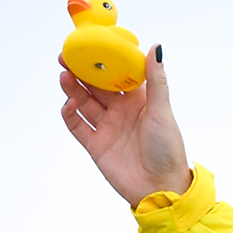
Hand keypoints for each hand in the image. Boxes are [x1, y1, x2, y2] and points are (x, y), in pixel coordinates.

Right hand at [59, 46, 191, 205]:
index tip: (90, 44)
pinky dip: (70, 113)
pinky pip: (77, 125)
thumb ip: (156, 80)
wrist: (161, 188)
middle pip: (95, 86)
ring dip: (73, 88)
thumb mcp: (162, 110)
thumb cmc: (168, 150)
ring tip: (64, 74)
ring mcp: (107, 128)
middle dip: (80, 70)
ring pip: (84, 102)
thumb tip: (156, 47)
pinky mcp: (95, 145)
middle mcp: (120, 112)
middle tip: (66, 56)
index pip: (116, 74)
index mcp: (138, 101)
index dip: (102, 60)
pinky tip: (70, 103)